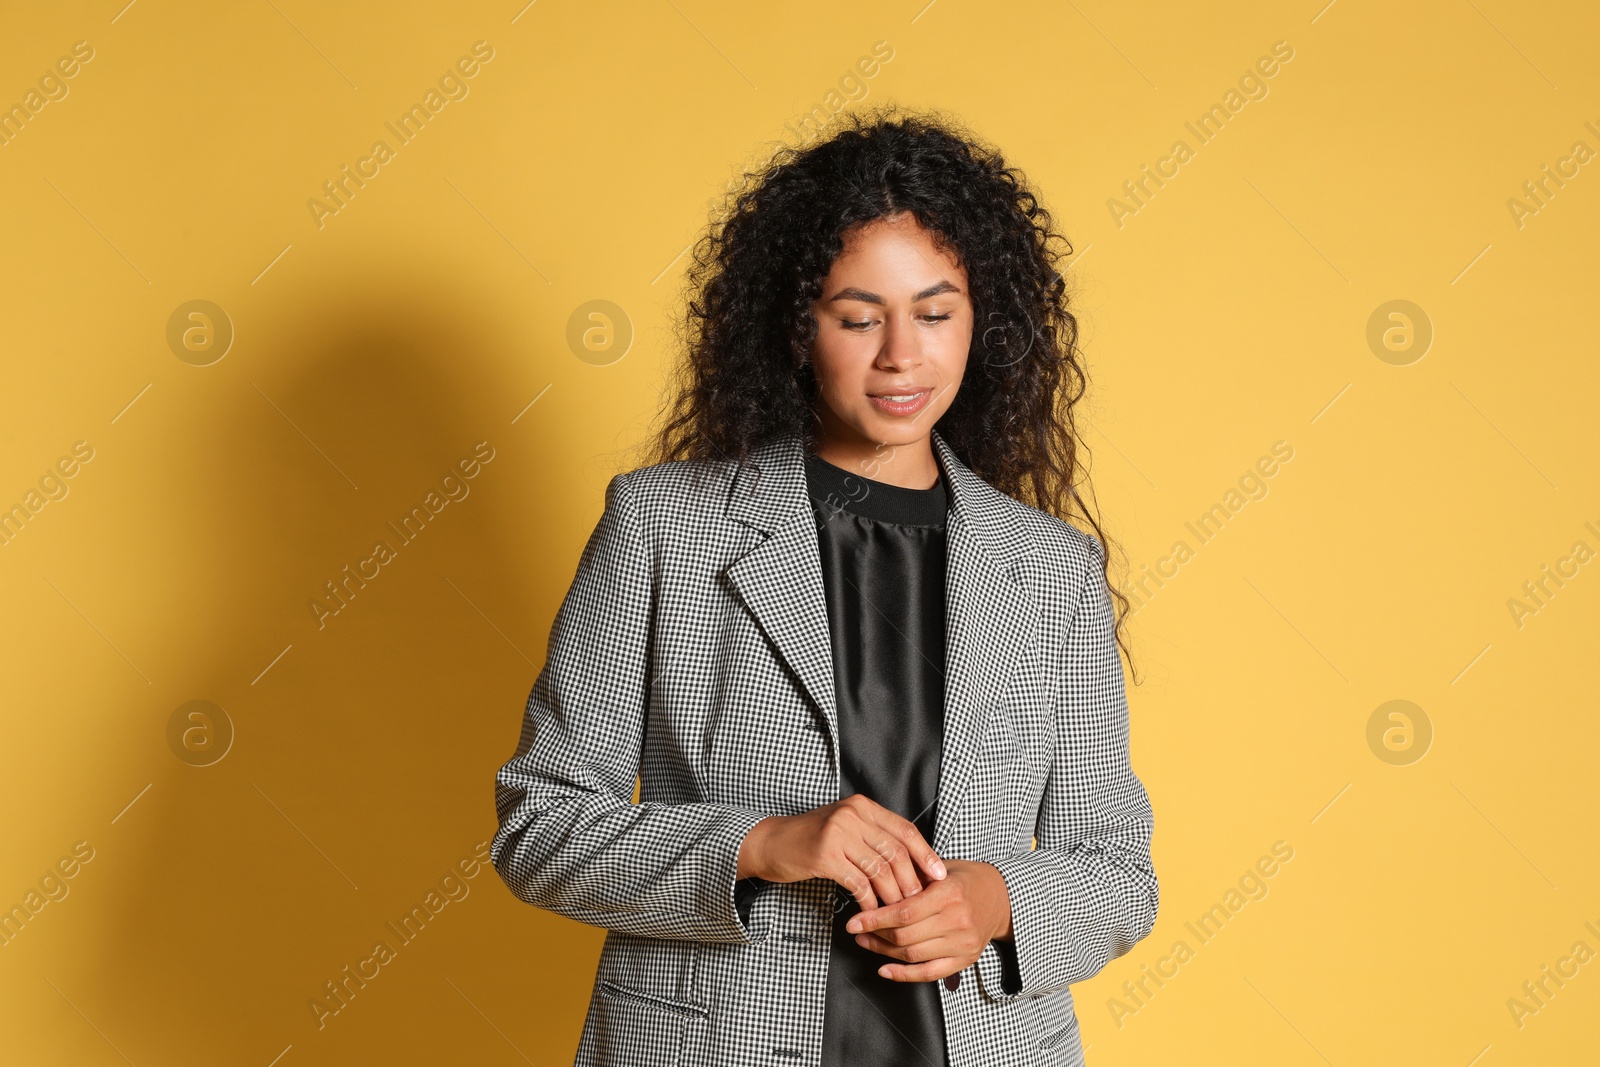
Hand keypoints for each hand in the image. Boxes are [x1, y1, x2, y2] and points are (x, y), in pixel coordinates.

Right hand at [736, 793, 946, 911]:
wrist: (772, 842)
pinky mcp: (824, 856)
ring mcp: (838, 834)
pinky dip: (868, 902)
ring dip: (891, 895)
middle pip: (895, 852)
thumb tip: (913, 862)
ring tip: (897, 912)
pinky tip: (871, 913)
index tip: (940, 875)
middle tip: (919, 902)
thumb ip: (874, 836)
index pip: (905, 830)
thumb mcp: (846, 826)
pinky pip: (858, 883)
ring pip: (879, 870)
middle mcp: (852, 815)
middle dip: (911, 881)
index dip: (926, 854)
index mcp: (863, 806)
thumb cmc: (813, 838)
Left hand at [845, 858, 1012, 981]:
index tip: (854, 921)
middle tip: (856, 930)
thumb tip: (873, 885)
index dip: (874, 919)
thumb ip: (912, 876)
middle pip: (905, 935)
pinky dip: (903, 975)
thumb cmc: (965, 879)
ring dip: (883, 951)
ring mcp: (962, 943)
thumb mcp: (941, 868)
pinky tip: (884, 969)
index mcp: (949, 893)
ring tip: (866, 942)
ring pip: (913, 955)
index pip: (904, 912)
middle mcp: (958, 920)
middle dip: (875, 934)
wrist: (1002, 898)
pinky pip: (929, 973)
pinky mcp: (965, 960)